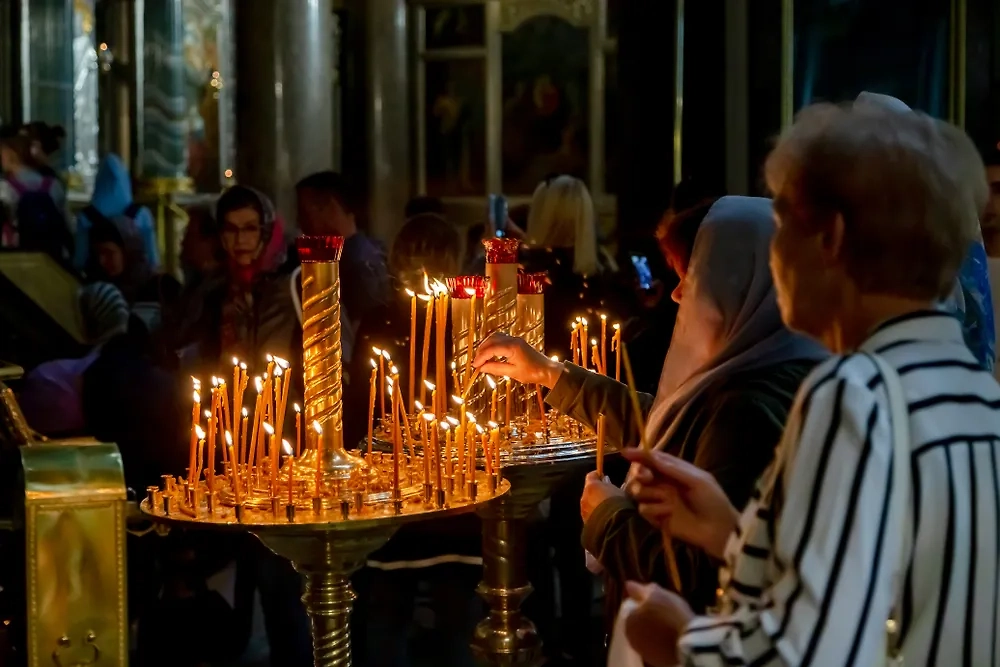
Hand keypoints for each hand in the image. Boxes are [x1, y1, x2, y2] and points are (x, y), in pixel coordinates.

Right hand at [473, 333, 564, 387]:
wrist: (546, 369)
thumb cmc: (532, 372)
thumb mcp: (513, 373)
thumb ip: (496, 369)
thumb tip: (482, 368)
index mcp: (513, 347)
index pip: (491, 349)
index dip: (481, 357)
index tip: (475, 366)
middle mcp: (513, 340)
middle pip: (491, 340)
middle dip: (481, 350)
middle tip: (476, 362)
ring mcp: (515, 339)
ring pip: (495, 337)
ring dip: (486, 346)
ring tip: (481, 358)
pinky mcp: (516, 341)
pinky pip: (500, 339)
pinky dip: (492, 344)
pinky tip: (490, 353)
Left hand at [580, 470, 623, 520]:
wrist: (612, 524)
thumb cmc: (616, 503)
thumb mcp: (617, 490)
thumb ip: (608, 484)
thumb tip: (604, 480)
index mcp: (591, 486)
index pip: (591, 475)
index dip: (598, 475)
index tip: (604, 477)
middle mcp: (584, 496)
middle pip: (588, 490)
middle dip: (596, 490)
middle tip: (607, 493)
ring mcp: (583, 509)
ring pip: (588, 502)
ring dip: (595, 502)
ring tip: (606, 506)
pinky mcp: (585, 521)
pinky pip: (590, 513)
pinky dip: (596, 512)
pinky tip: (604, 516)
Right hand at [622, 449, 739, 559]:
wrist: (718, 530)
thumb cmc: (712, 501)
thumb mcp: (696, 479)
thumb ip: (671, 468)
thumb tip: (649, 454)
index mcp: (674, 471)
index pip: (652, 459)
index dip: (639, 454)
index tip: (626, 453)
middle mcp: (663, 483)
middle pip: (639, 473)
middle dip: (639, 473)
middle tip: (646, 477)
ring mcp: (658, 500)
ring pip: (637, 490)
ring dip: (648, 492)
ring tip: (665, 499)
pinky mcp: (655, 518)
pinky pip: (643, 508)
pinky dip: (655, 509)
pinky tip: (669, 514)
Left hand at [623, 581, 692, 666]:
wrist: (690, 640)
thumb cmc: (671, 613)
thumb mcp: (656, 594)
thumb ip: (639, 590)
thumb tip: (628, 584)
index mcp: (629, 621)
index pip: (635, 608)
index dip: (648, 603)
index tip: (661, 601)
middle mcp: (632, 639)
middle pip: (642, 623)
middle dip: (651, 617)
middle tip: (668, 612)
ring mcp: (645, 652)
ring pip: (650, 635)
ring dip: (657, 630)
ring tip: (673, 624)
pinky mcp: (657, 660)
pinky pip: (658, 646)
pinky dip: (663, 641)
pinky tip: (674, 636)